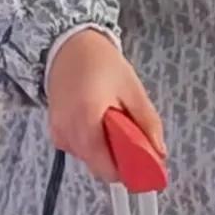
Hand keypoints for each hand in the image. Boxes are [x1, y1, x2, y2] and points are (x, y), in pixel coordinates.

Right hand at [46, 28, 164, 181]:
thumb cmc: (101, 62)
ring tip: (110, 115)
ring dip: (105, 146)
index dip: (130, 167)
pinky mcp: (54, 132)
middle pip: (100, 166)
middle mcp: (68, 133)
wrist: (70, 44)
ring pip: (90, 158)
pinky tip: (96, 116)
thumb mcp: (132, 89)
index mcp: (88, 123)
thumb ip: (147, 123)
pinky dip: (91, 140)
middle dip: (118, 154)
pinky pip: (78, 148)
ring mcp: (59, 134)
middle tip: (127, 126)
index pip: (109, 169)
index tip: (143, 155)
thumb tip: (160, 152)